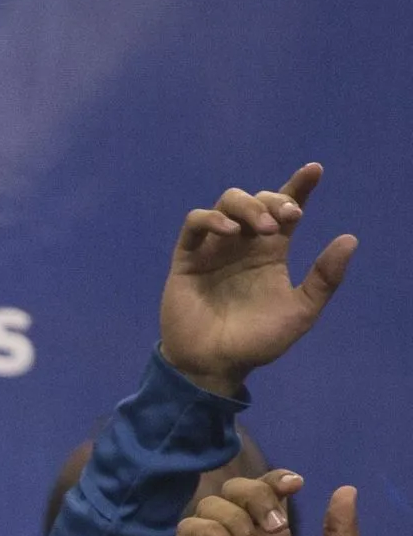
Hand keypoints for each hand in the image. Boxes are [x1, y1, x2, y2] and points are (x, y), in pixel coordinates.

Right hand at [158, 163, 355, 398]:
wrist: (214, 365)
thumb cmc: (257, 342)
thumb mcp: (301, 312)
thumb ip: (324, 279)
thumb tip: (349, 238)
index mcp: (270, 253)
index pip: (285, 210)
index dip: (298, 187)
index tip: (314, 170)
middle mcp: (242, 245)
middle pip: (256, 200)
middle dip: (274, 201)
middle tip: (289, 219)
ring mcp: (213, 249)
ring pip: (226, 204)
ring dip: (248, 207)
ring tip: (263, 229)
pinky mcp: (187, 259)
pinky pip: (194, 225)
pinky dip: (211, 219)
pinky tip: (229, 230)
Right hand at [176, 471, 360, 535]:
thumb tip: (345, 490)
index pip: (267, 492)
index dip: (276, 480)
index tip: (295, 485)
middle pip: (233, 491)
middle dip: (254, 495)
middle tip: (275, 525)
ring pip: (208, 507)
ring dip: (234, 518)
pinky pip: (187, 534)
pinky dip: (208, 532)